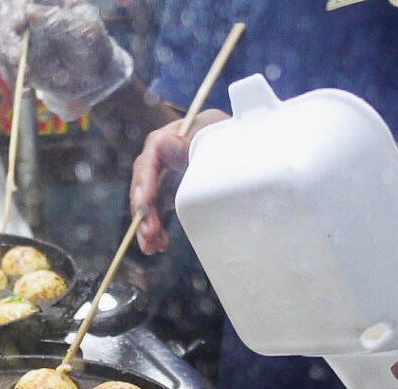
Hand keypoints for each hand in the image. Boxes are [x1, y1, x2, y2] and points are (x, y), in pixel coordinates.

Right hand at [0, 0, 132, 119]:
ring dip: (7, 60)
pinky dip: (11, 76)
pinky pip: (4, 63)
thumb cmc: (94, 48)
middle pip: (4, 16)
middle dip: (7, 38)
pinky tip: (26, 89)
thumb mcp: (85, 31)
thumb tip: (30, 11)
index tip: (19, 23)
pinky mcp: (15, 55)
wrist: (92, 79)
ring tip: (27, 78)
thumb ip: (62, 20)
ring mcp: (19, 34)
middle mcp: (28, 12)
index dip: (14, 8)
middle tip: (18, 59)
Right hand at [130, 110, 229, 254]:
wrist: (253, 152)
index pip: (153, 154)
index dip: (145, 179)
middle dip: (144, 209)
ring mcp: (168, 169)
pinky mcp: (172, 186)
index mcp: (177, 132)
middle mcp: (167, 150)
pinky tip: (159, 244)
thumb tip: (163, 143)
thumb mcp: (217, 144)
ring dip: (148, 223)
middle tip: (148, 233)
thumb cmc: (238, 144)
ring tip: (152, 247)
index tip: (144, 202)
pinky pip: (158, 207)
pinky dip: (157, 226)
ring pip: (149, 197)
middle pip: (146, 179)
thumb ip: (190, 147)